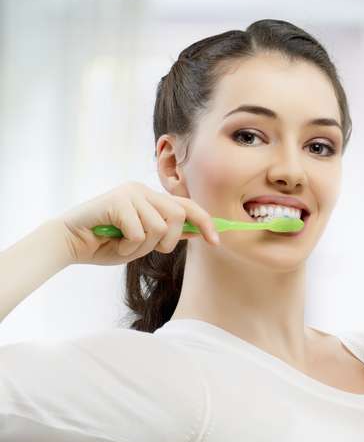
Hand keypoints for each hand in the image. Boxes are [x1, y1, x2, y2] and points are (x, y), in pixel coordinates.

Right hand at [58, 181, 218, 265]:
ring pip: (160, 226)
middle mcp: (143, 191)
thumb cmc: (106, 244)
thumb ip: (168, 234)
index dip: (205, 223)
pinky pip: (140, 233)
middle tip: (152, 250)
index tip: (216, 241)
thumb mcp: (144, 242)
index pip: (188, 206)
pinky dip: (128, 247)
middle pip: (179, 215)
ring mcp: (130, 193)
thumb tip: (199, 232)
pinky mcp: (117, 200)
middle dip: (170, 241)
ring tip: (125, 245)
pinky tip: (113, 243)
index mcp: (151, 199)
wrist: (68, 243)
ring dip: (144, 247)